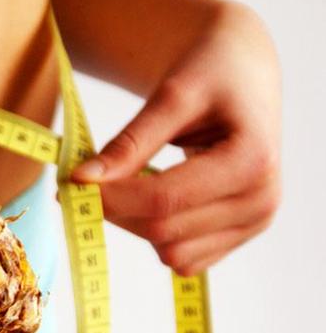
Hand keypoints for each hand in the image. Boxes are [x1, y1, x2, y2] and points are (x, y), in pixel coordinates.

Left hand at [71, 3, 280, 275]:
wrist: (242, 76)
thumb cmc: (211, 74)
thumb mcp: (171, 95)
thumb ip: (130, 142)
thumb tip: (82, 179)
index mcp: (252, 162)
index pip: (163, 200)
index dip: (110, 197)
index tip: (70, 182)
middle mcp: (261, 201)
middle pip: (162, 230)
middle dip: (114, 210)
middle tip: (81, 183)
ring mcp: (254, 224)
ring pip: (170, 252)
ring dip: (134, 223)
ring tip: (126, 181)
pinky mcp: (238, 237)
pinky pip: (183, 258)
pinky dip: (155, 234)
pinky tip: (151, 197)